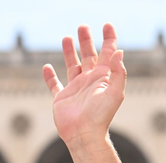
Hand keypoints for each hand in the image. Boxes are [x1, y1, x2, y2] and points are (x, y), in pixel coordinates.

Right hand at [42, 24, 125, 149]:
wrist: (85, 135)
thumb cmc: (101, 116)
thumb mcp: (114, 93)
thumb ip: (118, 72)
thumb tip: (119, 52)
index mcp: (103, 78)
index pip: (107, 54)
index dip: (109, 39)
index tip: (107, 25)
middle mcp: (90, 81)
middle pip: (89, 55)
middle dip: (87, 40)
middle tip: (83, 26)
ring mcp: (75, 89)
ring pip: (73, 65)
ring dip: (70, 52)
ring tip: (67, 37)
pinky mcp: (62, 98)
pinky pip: (55, 85)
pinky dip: (50, 77)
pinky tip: (47, 67)